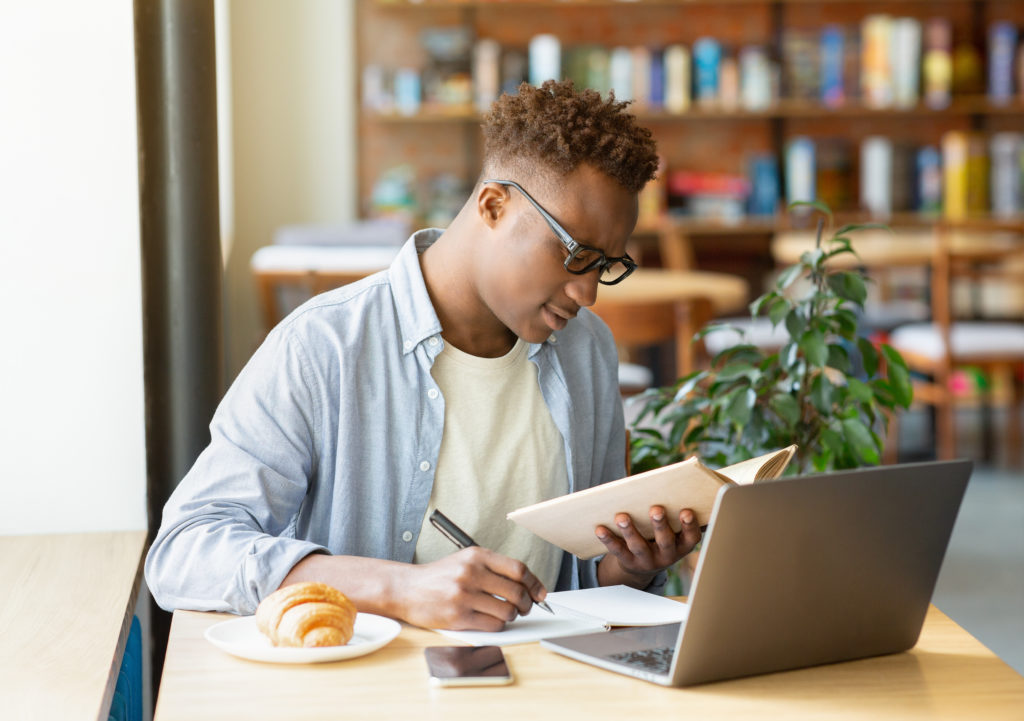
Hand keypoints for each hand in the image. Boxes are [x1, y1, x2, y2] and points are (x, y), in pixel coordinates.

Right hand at [396, 547, 546, 631]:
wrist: (407, 588)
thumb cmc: (440, 576)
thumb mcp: (466, 560)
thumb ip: (494, 569)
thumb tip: (528, 586)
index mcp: (477, 556)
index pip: (518, 569)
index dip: (534, 584)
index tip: (540, 593)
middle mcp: (471, 573)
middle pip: (517, 592)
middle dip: (527, 604)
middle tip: (525, 607)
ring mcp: (464, 595)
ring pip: (507, 611)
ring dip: (512, 616)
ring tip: (505, 613)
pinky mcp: (458, 616)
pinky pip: (493, 624)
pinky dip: (498, 625)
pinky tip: (490, 620)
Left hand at [595, 506, 701, 588]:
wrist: (643, 564)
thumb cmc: (661, 535)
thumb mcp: (673, 529)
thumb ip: (675, 511)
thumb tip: (678, 480)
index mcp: (682, 545)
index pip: (691, 537)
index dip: (690, 526)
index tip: (686, 511)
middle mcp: (667, 556)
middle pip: (665, 541)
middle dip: (660, 525)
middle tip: (656, 509)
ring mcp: (648, 561)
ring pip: (639, 547)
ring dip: (630, 531)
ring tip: (621, 517)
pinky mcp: (629, 563)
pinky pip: (618, 551)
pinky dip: (609, 540)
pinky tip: (600, 529)